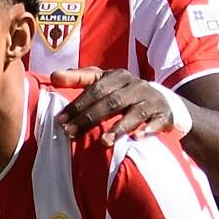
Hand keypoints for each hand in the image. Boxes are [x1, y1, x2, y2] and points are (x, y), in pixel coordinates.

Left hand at [56, 68, 186, 150]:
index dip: (77, 104)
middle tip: (71, 133)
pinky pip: (157, 121)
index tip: (60, 120)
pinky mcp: (164, 114)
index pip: (95, 88)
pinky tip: (137, 138)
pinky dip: (148, 129)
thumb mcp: (102, 81)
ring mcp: (152, 100)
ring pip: (135, 113)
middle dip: (90, 118)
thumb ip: (79, 78)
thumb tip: (53, 76)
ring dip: (119, 127)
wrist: (160, 101)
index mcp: (118, 76)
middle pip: (112, 102)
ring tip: (103, 142)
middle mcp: (136, 86)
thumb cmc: (121, 92)